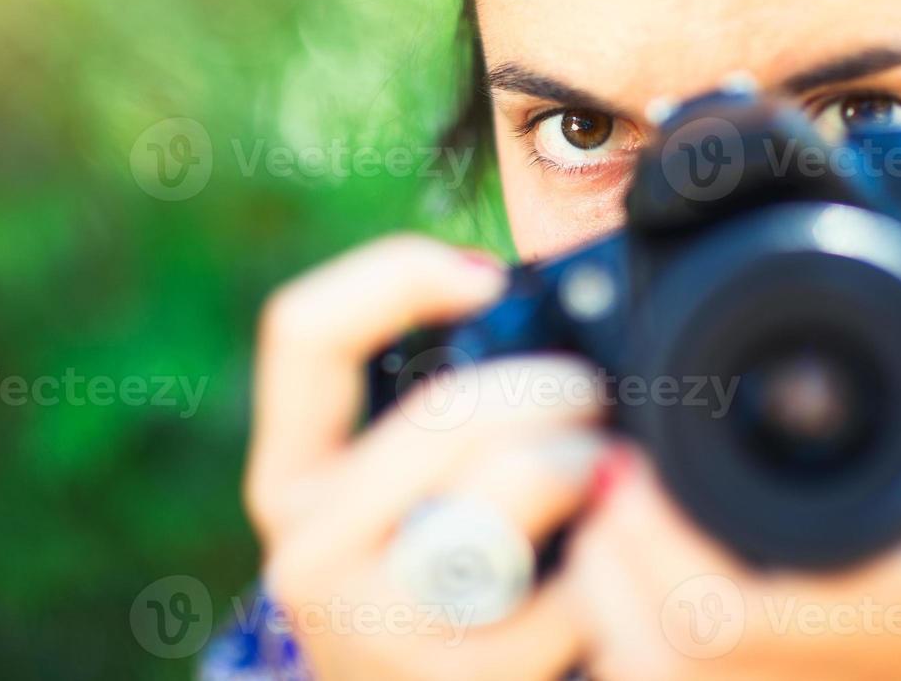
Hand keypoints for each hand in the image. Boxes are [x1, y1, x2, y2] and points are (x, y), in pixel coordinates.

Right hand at [246, 234, 608, 680]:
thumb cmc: (428, 579)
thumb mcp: (394, 491)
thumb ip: (431, 409)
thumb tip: (535, 309)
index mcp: (291, 477)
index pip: (304, 333)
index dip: (398, 274)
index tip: (485, 280)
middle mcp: (310, 549)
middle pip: (449, 412)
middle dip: (550, 386)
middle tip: (589, 393)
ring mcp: (377, 624)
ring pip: (514, 487)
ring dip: (582, 463)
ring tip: (604, 466)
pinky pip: (570, 590)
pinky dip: (609, 565)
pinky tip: (607, 561)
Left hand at [563, 309, 900, 680]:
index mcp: (876, 635)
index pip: (719, 621)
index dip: (650, 549)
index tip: (629, 466)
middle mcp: (818, 680)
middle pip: (656, 659)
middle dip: (604, 564)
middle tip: (601, 478)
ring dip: (604, 599)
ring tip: (605, 516)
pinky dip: (622, 629)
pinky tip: (626, 570)